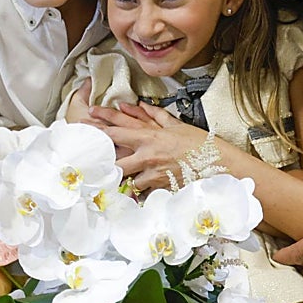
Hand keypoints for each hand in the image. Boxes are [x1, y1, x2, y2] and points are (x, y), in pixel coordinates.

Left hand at [90, 101, 207, 191]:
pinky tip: (126, 197)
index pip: (118, 131)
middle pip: (115, 159)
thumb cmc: (198, 143)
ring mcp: (152, 173)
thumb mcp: (177, 125)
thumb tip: (141, 104)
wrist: (216, 163)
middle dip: (102, 160)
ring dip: (117, 179)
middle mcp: (147, 155)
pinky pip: (140, 193)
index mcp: (150, 137)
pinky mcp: (158, 187)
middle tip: (88, 159)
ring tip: (103, 180)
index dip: (100, 126)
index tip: (86, 121)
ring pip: (125, 178)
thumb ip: (156, 115)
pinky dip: (134, 194)